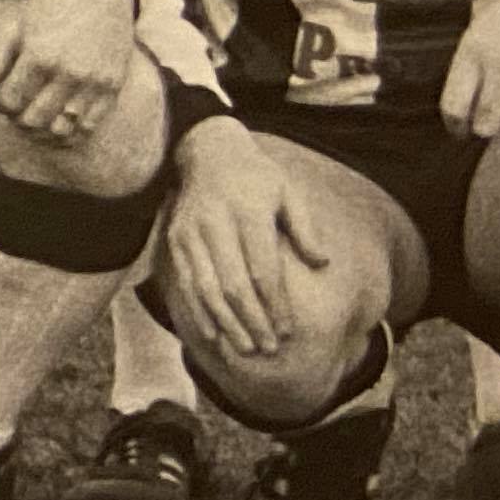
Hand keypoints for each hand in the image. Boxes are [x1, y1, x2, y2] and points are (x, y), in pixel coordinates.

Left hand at [0, 0, 139, 148]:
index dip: (0, 104)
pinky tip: (60, 119)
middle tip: (20, 105)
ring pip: (60, 131)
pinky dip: (70, 132)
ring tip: (37, 113)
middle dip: (18, 118)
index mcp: (38, 54)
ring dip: (43, 129)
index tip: (5, 93)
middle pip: (32, 121)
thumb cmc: (49, 9)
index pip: (8, 103)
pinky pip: (88, 129)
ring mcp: (93, 82)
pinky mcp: (112, 89)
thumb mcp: (12, 30)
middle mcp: (68, 72)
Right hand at [160, 124, 324, 358]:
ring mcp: (191, 233)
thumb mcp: (288, 191)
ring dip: (226, 323)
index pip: (262, 269)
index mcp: (247, 212)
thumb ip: (304, 229)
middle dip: (252, 322)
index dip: (275, 304)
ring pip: (207, 288)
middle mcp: (215, 224)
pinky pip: (187, 282)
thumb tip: (323, 264)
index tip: (287, 331)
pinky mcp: (176, 240)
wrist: (207, 151)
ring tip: (245, 348)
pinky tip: (212, 333)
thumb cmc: (256, 177)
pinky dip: (199, 311)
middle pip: (233, 285)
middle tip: (268, 349)